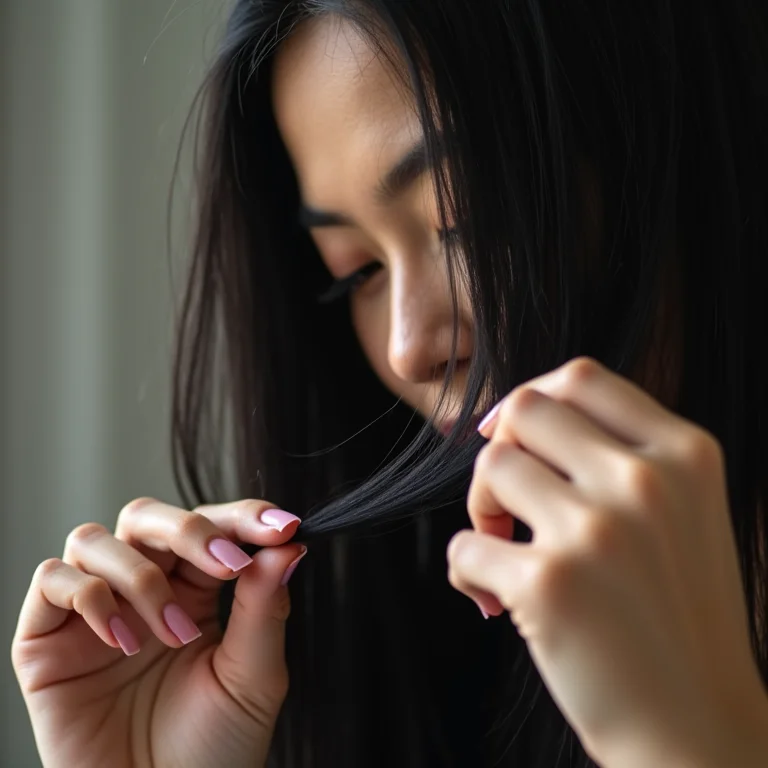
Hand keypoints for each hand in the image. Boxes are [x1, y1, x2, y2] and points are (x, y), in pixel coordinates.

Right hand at [12, 497, 304, 767]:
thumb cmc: (212, 751)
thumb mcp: (253, 676)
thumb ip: (265, 606)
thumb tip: (286, 546)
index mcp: (194, 592)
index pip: (210, 527)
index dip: (243, 516)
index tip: (282, 526)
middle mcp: (141, 591)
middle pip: (148, 518)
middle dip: (191, 529)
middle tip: (229, 565)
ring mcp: (92, 614)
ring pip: (97, 539)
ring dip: (143, 577)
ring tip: (173, 634)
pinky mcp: (46, 641)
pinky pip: (52, 581)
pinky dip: (90, 597)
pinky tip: (122, 641)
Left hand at [447, 357, 767, 767]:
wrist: (698, 729)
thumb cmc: (675, 614)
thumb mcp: (683, 512)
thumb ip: (621, 453)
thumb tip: (516, 412)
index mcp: (686, 454)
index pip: (582, 377)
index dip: (532, 398)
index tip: (511, 433)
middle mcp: (645, 482)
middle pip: (525, 409)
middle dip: (501, 448)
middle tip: (507, 504)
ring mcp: (598, 531)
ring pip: (490, 465)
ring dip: (480, 508)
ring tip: (502, 552)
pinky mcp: (550, 586)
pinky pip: (462, 546)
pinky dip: (466, 571)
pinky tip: (496, 602)